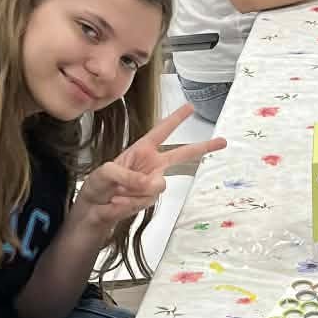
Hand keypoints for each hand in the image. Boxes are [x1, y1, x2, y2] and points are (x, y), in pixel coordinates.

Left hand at [71, 105, 226, 238]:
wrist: (94, 211)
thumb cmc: (98, 185)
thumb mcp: (106, 172)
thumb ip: (129, 175)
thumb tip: (152, 185)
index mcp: (141, 149)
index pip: (161, 131)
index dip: (176, 119)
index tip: (191, 107)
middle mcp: (152, 164)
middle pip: (181, 154)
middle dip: (203, 147)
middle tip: (223, 141)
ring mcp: (152, 182)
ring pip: (157, 185)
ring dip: (133, 191)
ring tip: (117, 192)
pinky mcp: (150, 199)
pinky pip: (147, 199)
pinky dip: (131, 202)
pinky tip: (120, 201)